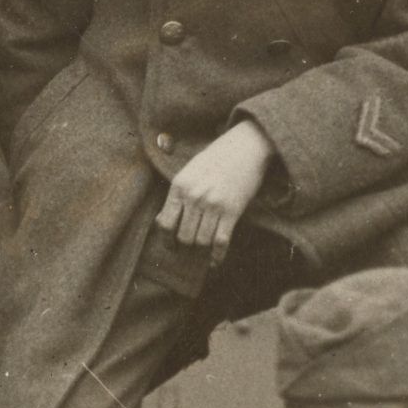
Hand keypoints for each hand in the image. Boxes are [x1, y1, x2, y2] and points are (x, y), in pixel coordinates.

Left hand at [156, 121, 274, 254]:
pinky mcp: (232, 210)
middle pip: (183, 236)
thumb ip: (177, 194)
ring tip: (201, 253)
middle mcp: (194, 197)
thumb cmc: (216, 158)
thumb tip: (162, 221)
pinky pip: (221, 241)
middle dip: (184, 248)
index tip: (170, 246)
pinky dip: (217, 256)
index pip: (165, 223)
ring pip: (201, 241)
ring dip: (200, 251)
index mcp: (180, 187)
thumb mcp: (189, 171)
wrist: (246, 147)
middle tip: (187, 252)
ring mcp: (214, 205)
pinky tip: (215, 261)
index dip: (166, 239)